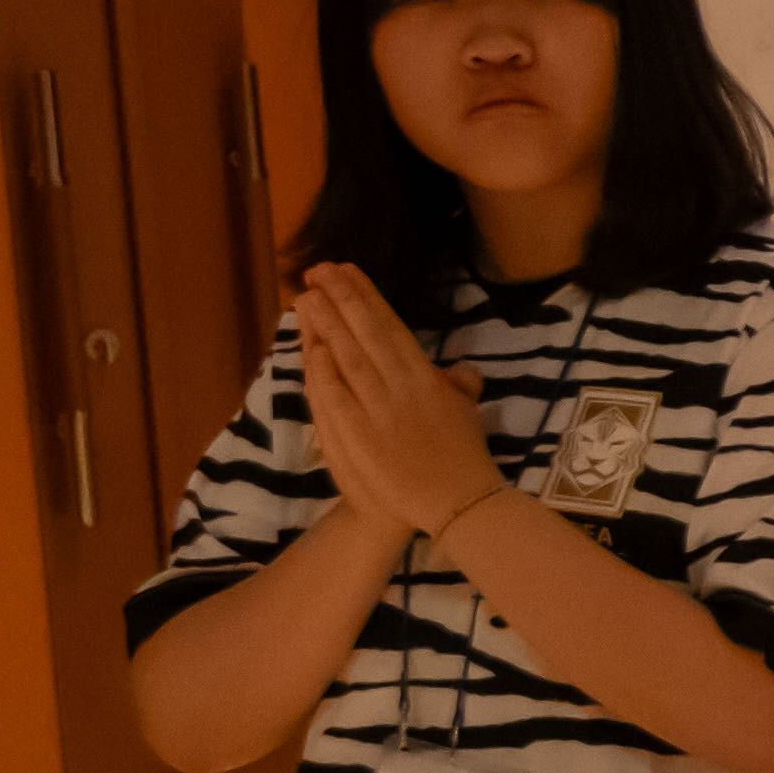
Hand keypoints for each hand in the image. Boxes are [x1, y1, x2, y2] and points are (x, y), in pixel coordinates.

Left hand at [291, 264, 495, 535]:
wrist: (453, 502)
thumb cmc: (462, 456)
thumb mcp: (466, 412)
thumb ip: (459, 385)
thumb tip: (460, 369)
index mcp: (425, 377)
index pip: (390, 327)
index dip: (366, 297)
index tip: (346, 271)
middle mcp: (399, 386)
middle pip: (364, 334)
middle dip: (341, 299)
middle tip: (318, 270)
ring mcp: (376, 410)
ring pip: (346, 358)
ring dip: (325, 325)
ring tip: (307, 296)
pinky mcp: (357, 434)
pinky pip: (334, 396)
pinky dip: (322, 370)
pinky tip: (311, 349)